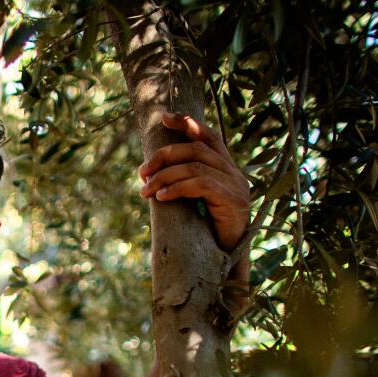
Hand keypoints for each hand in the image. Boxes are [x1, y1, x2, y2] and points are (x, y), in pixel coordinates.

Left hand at [138, 112, 250, 253]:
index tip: (163, 118)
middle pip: (196, 149)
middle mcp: (234, 172)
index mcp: (225, 168)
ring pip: (195, 166)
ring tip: (145, 190)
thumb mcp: (195, 202)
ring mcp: (236, 185)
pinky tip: (160, 198)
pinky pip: (201, 184)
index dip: (187, 123)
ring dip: (164, 176)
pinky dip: (177, 188)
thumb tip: (148, 176)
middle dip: (164, 157)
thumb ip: (183, 184)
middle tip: (141, 172)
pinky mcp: (233, 200)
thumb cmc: (208, 231)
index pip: (208, 137)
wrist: (229, 258)